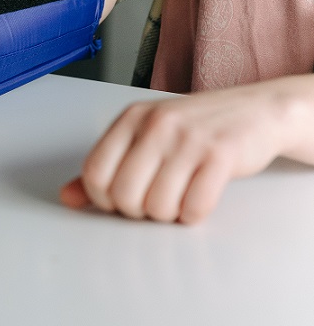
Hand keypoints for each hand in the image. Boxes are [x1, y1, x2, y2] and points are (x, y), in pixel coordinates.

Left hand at [61, 75, 313, 222]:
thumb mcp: (144, 137)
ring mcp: (189, 139)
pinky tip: (197, 200)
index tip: (120, 199)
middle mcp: (156, 125)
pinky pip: (194, 207)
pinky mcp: (221, 155)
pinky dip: (193, 214)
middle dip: (136, 211)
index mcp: (130, 118)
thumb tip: (68, 198)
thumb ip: (106, 166)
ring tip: (177, 198)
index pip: (94, 172)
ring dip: (167, 214)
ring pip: (157, 205)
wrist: (256, 111)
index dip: (103, 198)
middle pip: (123, 195)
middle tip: (153, 201)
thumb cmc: (194, 128)